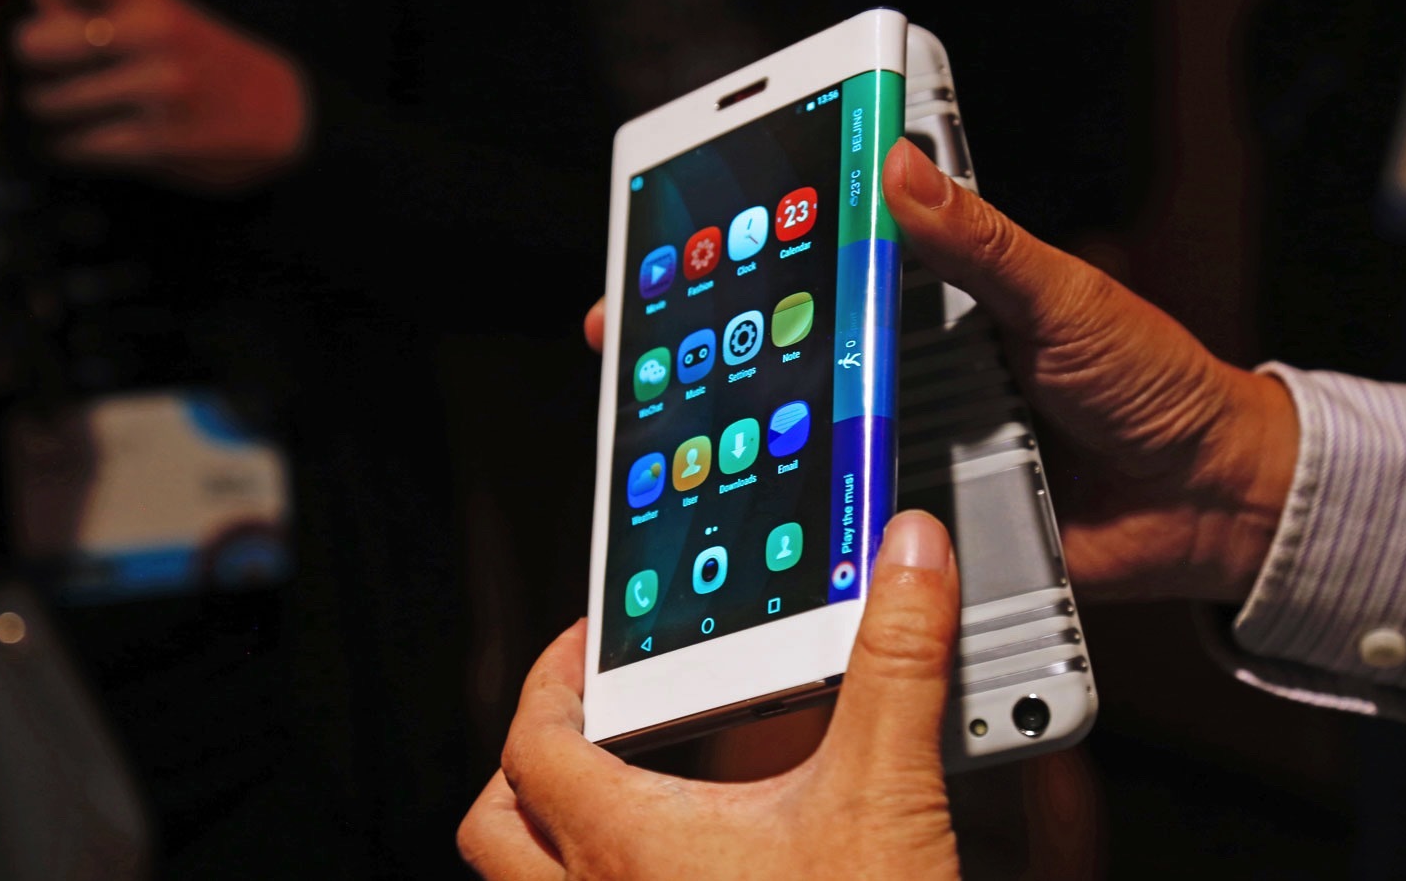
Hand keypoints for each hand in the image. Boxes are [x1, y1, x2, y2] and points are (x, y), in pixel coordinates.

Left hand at [0, 0, 307, 191]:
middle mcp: (151, 35)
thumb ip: (93, 2)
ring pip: (45, 102)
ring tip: (84, 112)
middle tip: (59, 74)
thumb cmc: (208, 61)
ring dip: (50, 114)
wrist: (287, 116)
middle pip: (33, 46)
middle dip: (34, 66)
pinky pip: (71, 145)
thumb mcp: (162, 15)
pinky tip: (92, 140)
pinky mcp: (157, 142)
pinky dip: (67, 146)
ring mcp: (155, 90)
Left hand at [458, 511, 961, 880]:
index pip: (532, 739)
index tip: (588, 643)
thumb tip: (908, 557)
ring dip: (552, 834)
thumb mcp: (886, 795)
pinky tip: (678, 874)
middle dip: (527, 760)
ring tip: (617, 794)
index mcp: (630, 846)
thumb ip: (899, 663)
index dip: (548, 676)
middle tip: (585, 718)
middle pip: (497, 826)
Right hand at [578, 140, 1297, 602]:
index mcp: (948, 290)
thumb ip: (983, 241)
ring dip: (747, 425)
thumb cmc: (1152, 383)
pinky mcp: (930, 506)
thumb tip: (898, 164)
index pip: (839, 244)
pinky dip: (809, 509)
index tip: (686, 222)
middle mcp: (918, 358)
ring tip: (669, 420)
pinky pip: (857, 503)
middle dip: (715, 334)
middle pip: (801, 338)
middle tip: (631, 325)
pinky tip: (754, 516)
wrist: (1208, 507)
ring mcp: (918, 434)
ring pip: (814, 424)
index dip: (764, 232)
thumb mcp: (1064, 298)